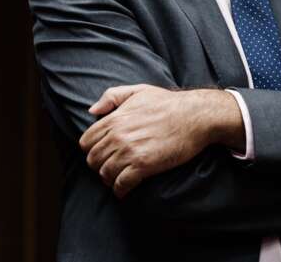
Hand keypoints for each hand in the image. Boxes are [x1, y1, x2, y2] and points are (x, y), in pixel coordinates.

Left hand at [79, 84, 240, 198]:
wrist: (194, 116)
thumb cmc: (167, 103)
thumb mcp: (138, 91)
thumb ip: (111, 97)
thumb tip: (92, 110)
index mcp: (114, 119)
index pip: (86, 141)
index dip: (91, 149)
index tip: (101, 153)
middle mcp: (118, 136)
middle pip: (92, 160)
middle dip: (98, 165)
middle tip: (109, 167)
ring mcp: (130, 151)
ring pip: (105, 173)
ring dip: (109, 178)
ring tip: (117, 178)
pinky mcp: (144, 166)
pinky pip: (121, 184)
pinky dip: (120, 190)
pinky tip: (124, 190)